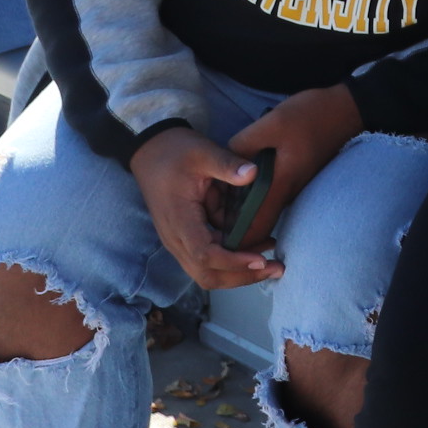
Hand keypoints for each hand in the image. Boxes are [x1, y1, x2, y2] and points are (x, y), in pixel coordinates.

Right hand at [130, 128, 281, 289]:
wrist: (151, 152)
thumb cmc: (175, 152)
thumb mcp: (203, 152)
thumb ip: (227, 164)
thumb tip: (254, 173)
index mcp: (179, 220)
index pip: (204, 255)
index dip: (233, 261)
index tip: (261, 258)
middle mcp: (176, 238)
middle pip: (207, 274)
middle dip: (242, 276)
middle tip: (276, 268)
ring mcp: (179, 240)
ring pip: (207, 272)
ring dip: (239, 273)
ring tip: (272, 262)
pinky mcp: (187, 237)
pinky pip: (208, 260)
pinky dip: (232, 261)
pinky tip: (258, 248)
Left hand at [222, 84, 364, 248]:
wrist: (348, 109)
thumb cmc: (311, 116)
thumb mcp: (272, 123)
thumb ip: (243, 145)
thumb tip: (225, 165)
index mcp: (280, 184)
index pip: (256, 229)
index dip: (235, 241)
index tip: (212, 235)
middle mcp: (288, 192)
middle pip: (258, 224)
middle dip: (234, 227)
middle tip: (209, 214)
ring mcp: (294, 186)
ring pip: (264, 210)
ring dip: (243, 211)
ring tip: (219, 197)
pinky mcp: (296, 177)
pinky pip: (271, 196)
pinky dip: (253, 197)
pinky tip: (240, 183)